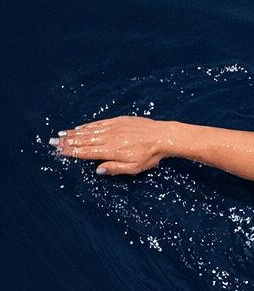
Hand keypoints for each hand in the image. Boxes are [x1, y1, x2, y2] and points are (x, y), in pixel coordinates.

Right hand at [51, 116, 171, 175]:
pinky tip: (80, 127)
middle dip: (68, 142)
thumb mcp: (135, 168)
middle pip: (84, 140)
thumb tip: (98, 169)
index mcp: (112, 151)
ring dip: (74, 133)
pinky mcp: (118, 121)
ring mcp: (113, 128)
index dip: (72, 151)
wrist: (162, 136)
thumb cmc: (150, 155)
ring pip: (89, 131)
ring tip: (62, 135)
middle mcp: (109, 138)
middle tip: (54, 142)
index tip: (59, 151)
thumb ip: (116, 168)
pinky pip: (98, 123)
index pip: (87, 152)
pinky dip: (87, 126)